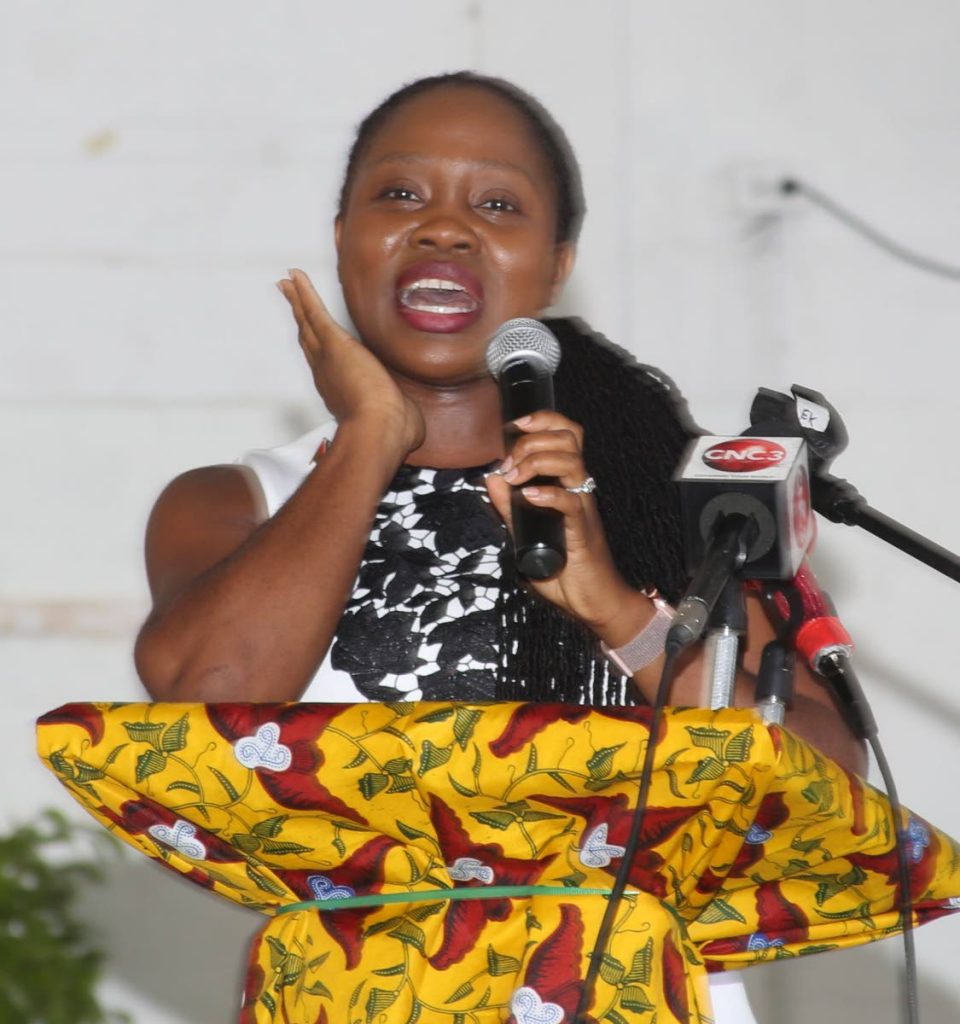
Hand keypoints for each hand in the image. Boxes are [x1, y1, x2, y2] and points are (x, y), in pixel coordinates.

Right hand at [277, 269, 424, 454]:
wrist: (379, 429)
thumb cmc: (390, 431)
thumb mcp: (398, 419)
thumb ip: (401, 416)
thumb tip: (411, 420)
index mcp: (340, 390)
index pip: (325, 363)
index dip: (316, 347)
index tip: (310, 337)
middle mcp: (326, 372)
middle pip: (308, 338)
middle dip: (299, 318)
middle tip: (288, 299)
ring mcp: (328, 356)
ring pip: (308, 322)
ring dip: (297, 300)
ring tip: (287, 283)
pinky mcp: (335, 342)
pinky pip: (315, 312)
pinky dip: (304, 293)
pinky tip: (296, 276)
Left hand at [484, 411, 646, 642]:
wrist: (591, 601)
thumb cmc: (563, 568)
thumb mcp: (525, 532)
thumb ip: (508, 507)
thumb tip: (491, 477)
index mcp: (567, 483)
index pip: (565, 435)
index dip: (543, 420)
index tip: (513, 427)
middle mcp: (578, 489)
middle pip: (569, 438)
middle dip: (533, 439)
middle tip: (509, 462)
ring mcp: (583, 507)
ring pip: (572, 462)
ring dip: (537, 461)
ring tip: (516, 477)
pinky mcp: (583, 531)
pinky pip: (571, 502)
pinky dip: (549, 494)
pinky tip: (529, 496)